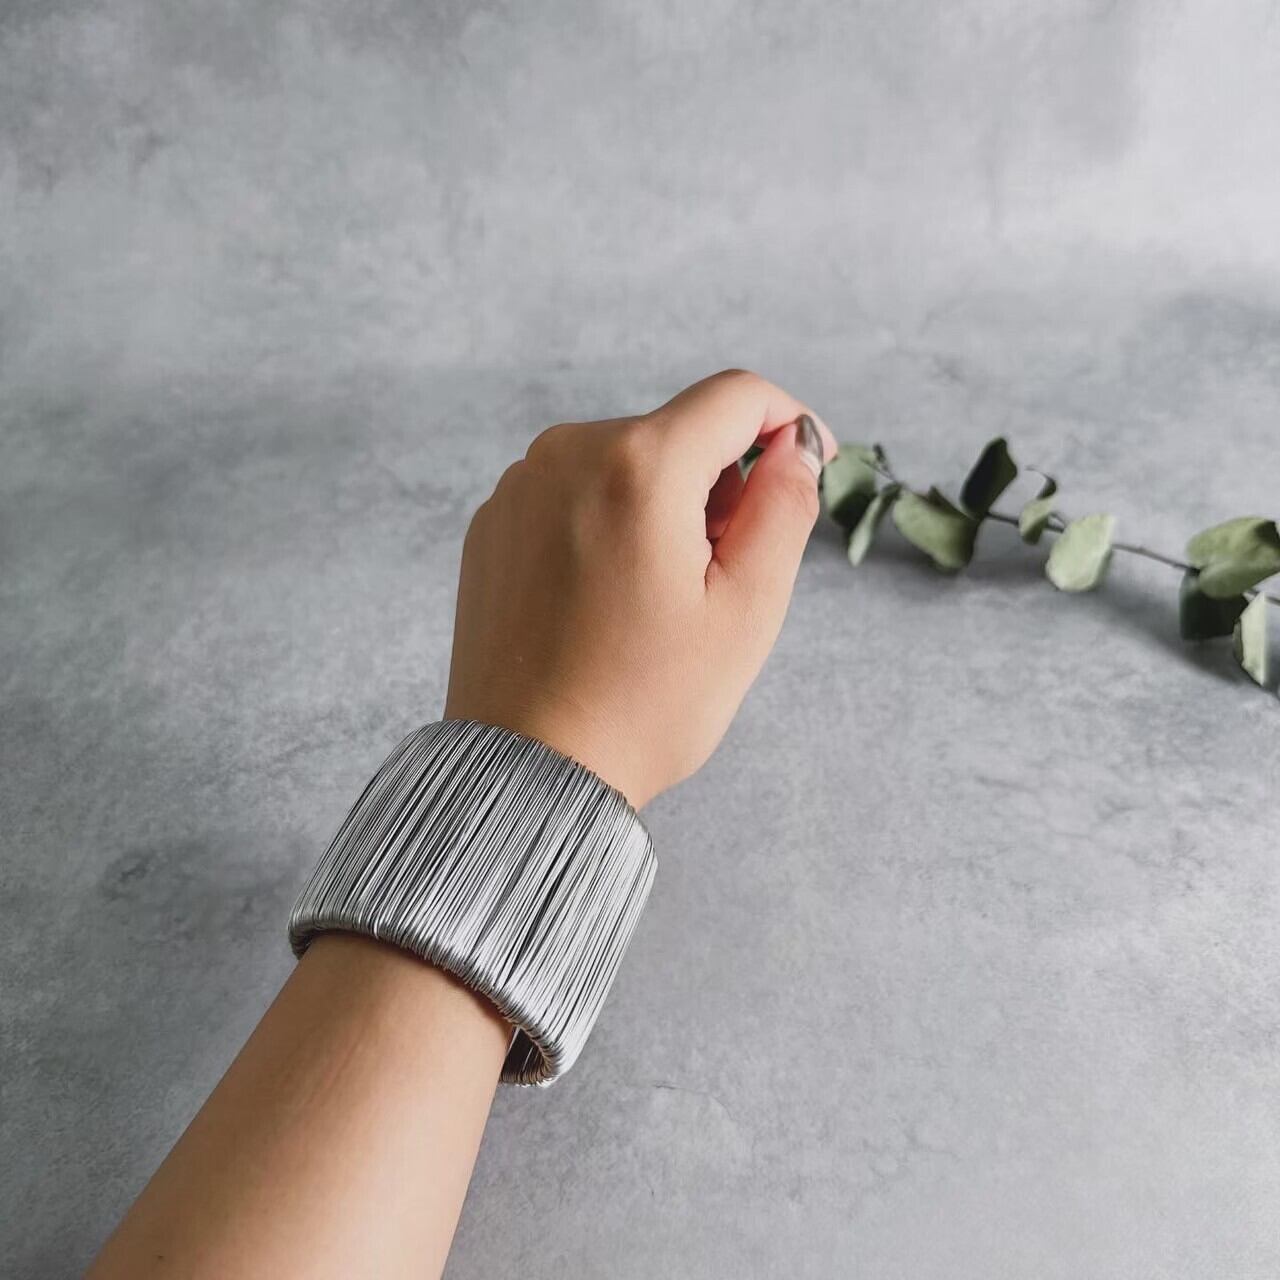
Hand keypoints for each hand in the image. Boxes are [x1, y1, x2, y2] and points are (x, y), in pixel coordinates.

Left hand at [445, 369, 837, 807]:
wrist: (527, 770)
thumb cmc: (642, 705)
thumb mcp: (746, 612)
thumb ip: (784, 507)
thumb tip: (795, 447)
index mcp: (638, 466)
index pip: (737, 396)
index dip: (789, 423)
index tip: (805, 471)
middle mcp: (566, 454)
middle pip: (679, 431)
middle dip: (721, 484)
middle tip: (722, 576)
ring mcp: (519, 487)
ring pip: (626, 461)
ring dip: (666, 506)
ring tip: (660, 598)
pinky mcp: (492, 524)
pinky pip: (574, 494)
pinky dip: (610, 524)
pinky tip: (609, 601)